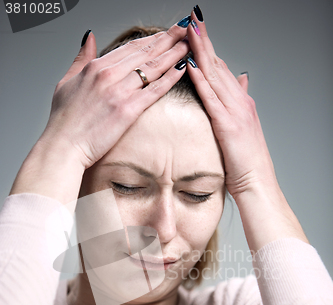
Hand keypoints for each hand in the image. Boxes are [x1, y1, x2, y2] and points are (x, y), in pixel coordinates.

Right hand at [43, 25, 189, 169]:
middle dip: (168, 38)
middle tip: (185, 29)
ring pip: (152, 67)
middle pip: (145, 52)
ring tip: (189, 44)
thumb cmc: (63, 120)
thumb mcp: (66, 81)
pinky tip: (182, 69)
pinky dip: (169, 78)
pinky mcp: (127, 110)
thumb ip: (81, 58)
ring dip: (174, 53)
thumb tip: (89, 37)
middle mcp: (108, 75)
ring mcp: (119, 92)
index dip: (151, 38)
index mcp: (95, 67)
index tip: (165, 32)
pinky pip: (154, 91)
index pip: (130, 47)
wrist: (62, 146)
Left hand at [185, 11, 277, 201]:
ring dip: (202, 52)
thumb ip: (239, 103)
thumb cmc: (245, 162)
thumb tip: (240, 81)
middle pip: (218, 65)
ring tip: (189, 31)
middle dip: (205, 41)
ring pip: (215, 75)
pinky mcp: (228, 125)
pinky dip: (201, 80)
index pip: (221, 69)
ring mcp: (235, 111)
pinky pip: (212, 98)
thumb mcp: (242, 129)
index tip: (197, 30)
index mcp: (240, 102)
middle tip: (192, 19)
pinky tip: (191, 65)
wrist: (257, 182)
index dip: (209, 49)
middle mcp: (239, 101)